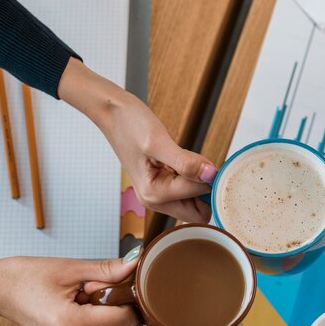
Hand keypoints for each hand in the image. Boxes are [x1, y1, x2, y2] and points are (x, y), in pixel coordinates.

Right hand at [0, 254, 142, 325]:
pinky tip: (86, 303)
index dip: (129, 299)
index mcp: (71, 324)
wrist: (0, 290)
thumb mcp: (71, 268)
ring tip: (88, 294)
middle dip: (122, 306)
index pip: (124, 319)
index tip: (120, 282)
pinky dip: (103, 318)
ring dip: (113, 312)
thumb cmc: (27, 278)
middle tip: (99, 287)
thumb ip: (108, 270)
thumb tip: (135, 266)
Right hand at [58, 58, 215, 221]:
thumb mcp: (159, 142)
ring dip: (199, 181)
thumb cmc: (129, 124)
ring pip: (196, 201)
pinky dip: (193, 176)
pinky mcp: (163, 185)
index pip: (199, 199)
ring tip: (184, 158)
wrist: (114, 113)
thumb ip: (186, 162)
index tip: (206, 161)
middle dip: (205, 189)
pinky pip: (189, 189)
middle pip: (198, 212)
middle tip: (197, 162)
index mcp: (154, 195)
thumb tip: (210, 176)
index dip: (209, 180)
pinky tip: (182, 160)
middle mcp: (156, 200)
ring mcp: (159, 195)